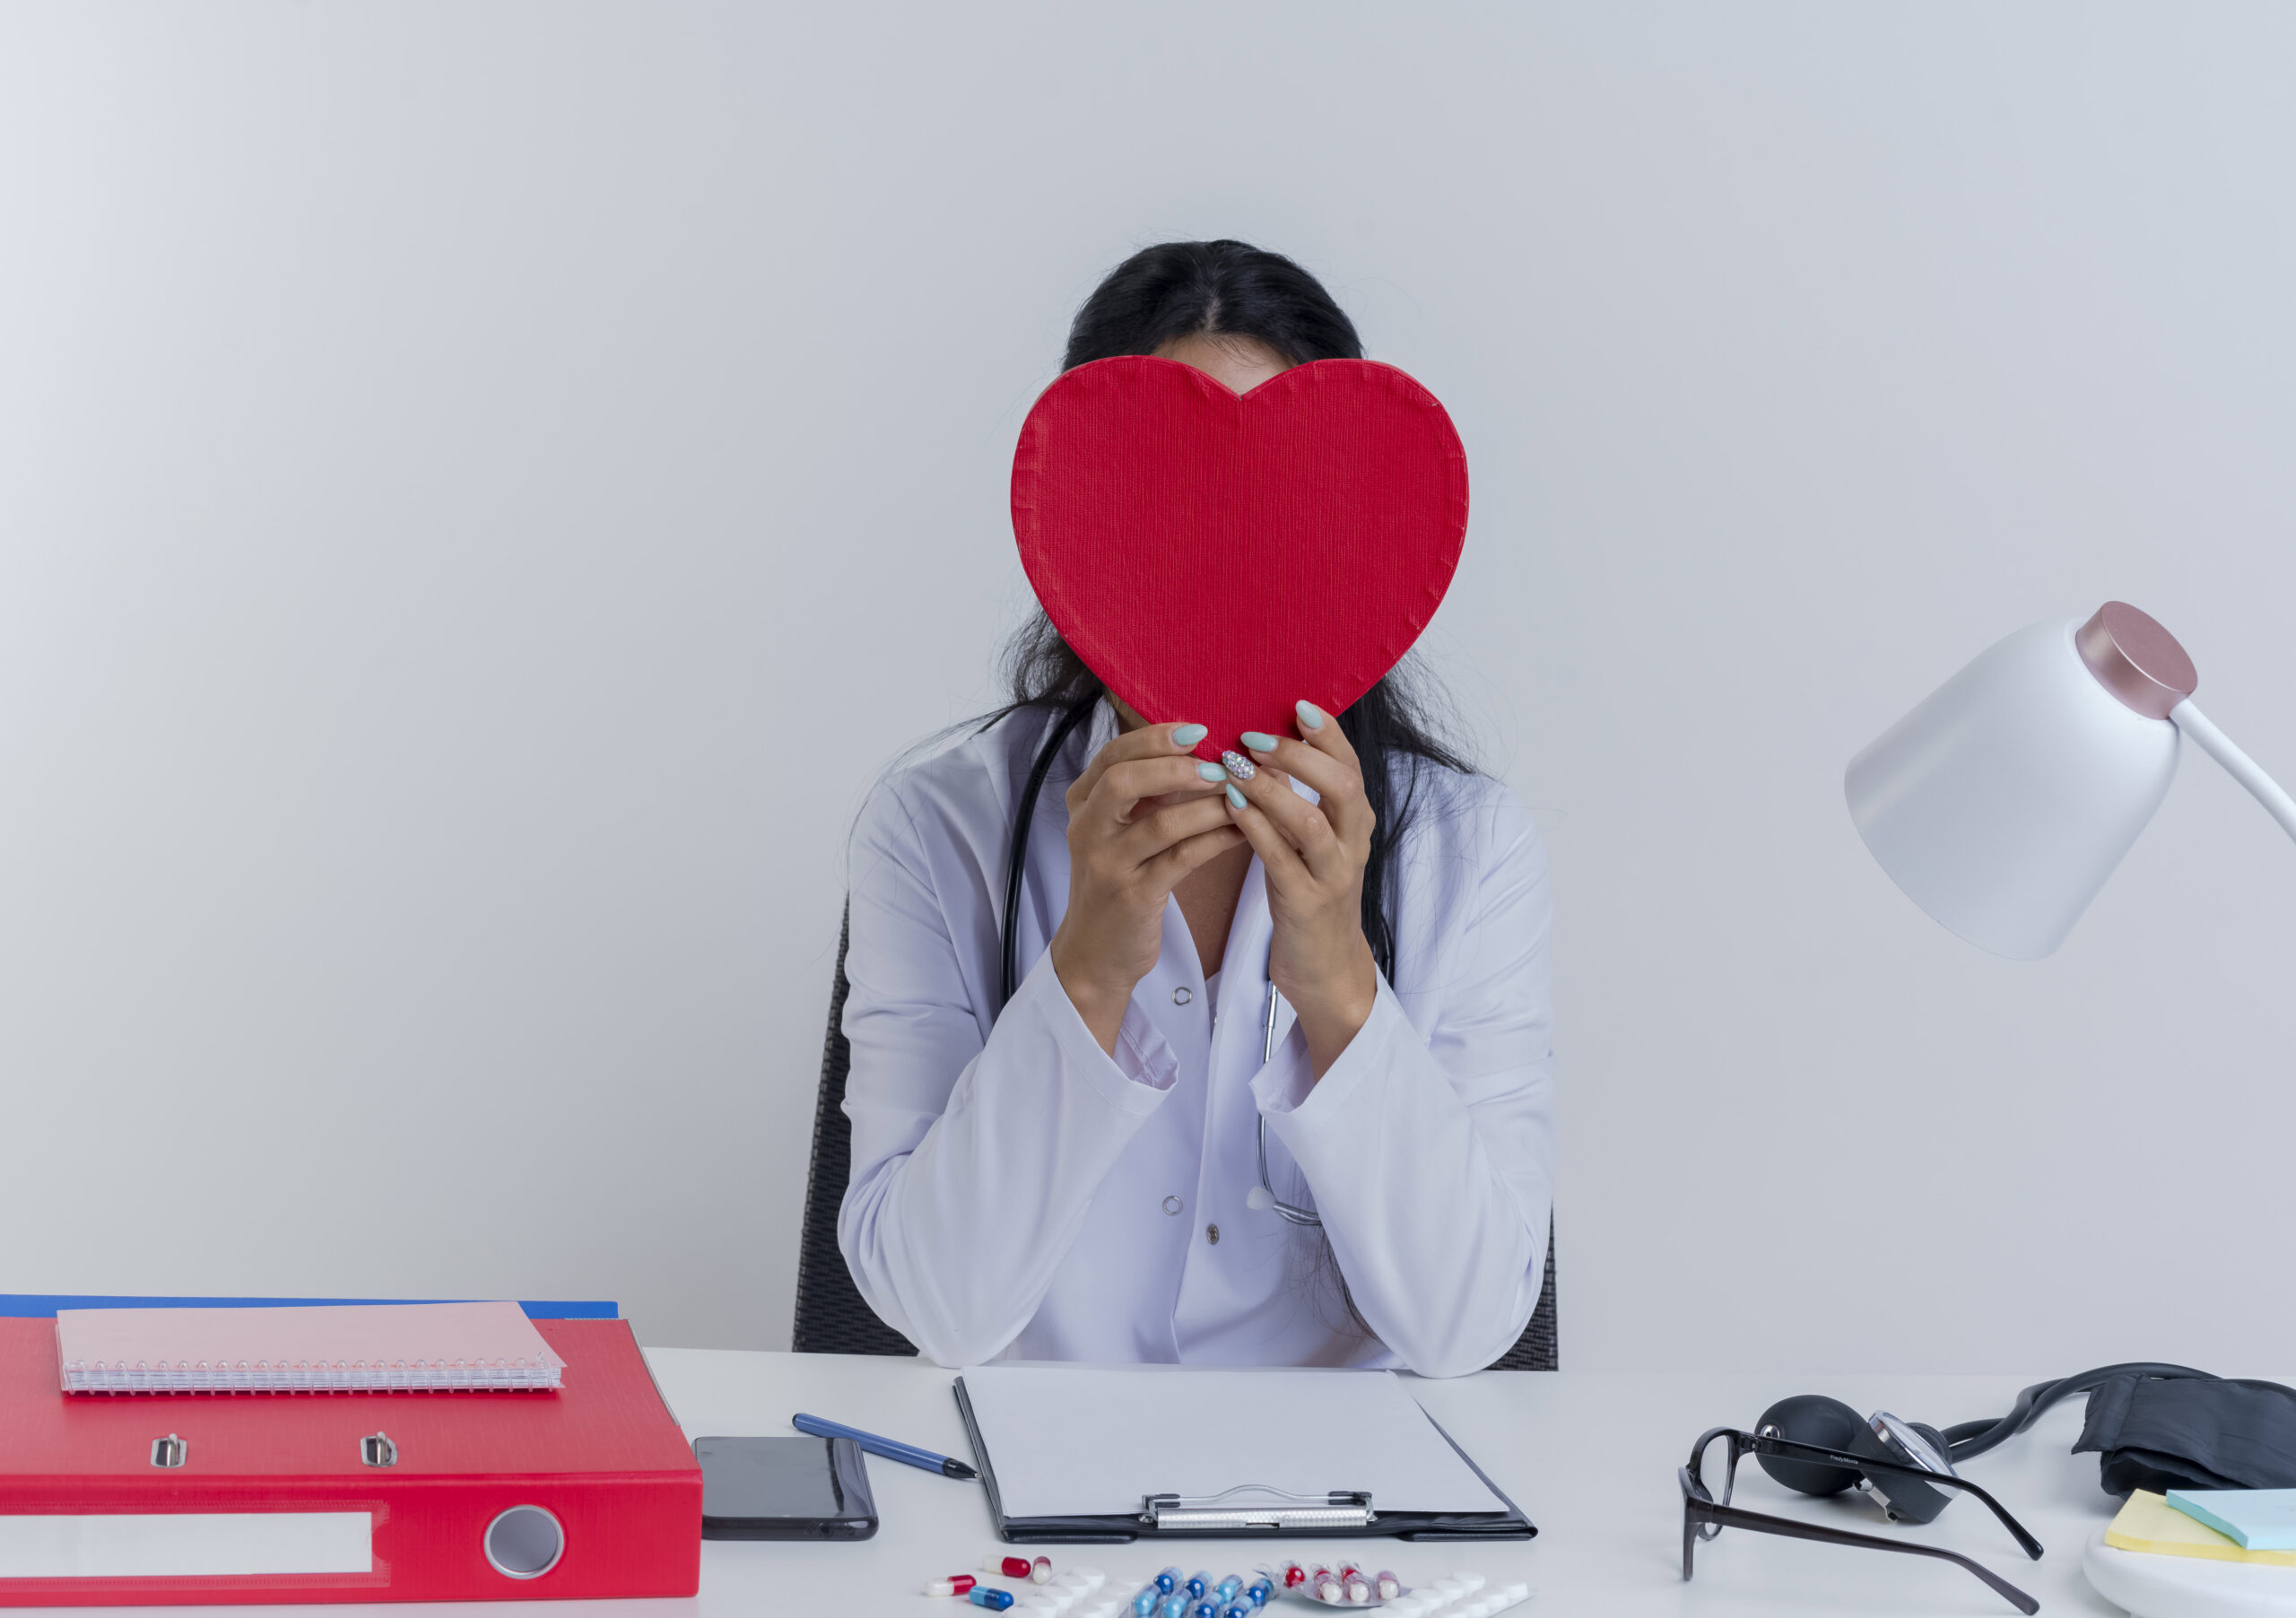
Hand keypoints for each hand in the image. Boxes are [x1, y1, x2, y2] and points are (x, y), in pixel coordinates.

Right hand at [1049, 720, 1247, 1053]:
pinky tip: (1242, 829)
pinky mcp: (1133, 896)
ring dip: (1206, 804)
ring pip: (1158, 823)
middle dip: (1174, 764)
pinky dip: (1214, 839)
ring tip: (1242, 792)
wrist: (1096, 953)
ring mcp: (1107, 864)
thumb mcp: (1120, 830)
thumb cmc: (1120, 880)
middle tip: (1219, 759)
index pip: (1114, 754)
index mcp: (1084, 803)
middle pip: (1123, 780)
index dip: (1155, 737)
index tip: (1199, 728)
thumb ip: (1148, 792)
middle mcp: (1088, 829)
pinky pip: (1180, 859)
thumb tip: (1206, 748)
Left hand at [1221, 701, 1378, 1077]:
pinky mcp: (1306, 905)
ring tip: (1233, 767)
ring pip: (1311, 822)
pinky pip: (1281, 859)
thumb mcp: (1313, 840)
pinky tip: (1229, 807)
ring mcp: (1332, 875)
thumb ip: (1300, 795)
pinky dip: (1255, 828)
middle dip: (1299, 755)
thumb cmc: (1309, 891)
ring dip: (1271, 789)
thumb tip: (1267, 745)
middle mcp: (1353, 843)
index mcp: (1355, 821)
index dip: (1326, 733)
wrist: (1323, 966)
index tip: (1296, 703)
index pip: (1350, 764)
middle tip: (1252, 735)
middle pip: (1343, 785)